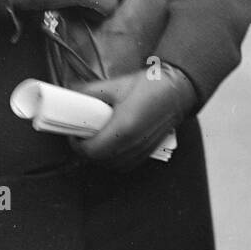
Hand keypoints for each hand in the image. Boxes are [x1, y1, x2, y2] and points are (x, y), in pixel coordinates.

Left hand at [72, 64, 197, 171]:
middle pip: (99, 160)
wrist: (178, 89)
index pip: (90, 150)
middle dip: (86, 150)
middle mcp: (133, 143)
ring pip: (112, 165)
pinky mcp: (149, 151)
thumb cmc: (150, 85)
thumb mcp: (116, 85)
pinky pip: (125, 164)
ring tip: (97, 140)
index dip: (77, 144)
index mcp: (123, 127)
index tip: (74, 134)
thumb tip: (72, 94)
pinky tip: (113, 145)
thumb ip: (90, 91)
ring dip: (100, 156)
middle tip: (82, 135)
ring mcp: (142, 149)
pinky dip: (115, 159)